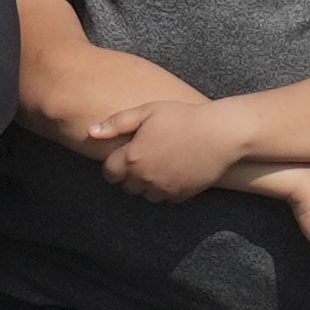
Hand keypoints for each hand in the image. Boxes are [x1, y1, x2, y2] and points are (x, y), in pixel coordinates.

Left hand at [85, 92, 252, 202]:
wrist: (219, 134)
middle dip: (131, 175)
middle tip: (146, 158)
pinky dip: (167, 188)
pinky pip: (166, 198)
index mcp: (132, 157)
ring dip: (148, 184)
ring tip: (161, 164)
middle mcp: (144, 177)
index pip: (109, 172)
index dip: (114, 165)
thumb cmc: (182, 117)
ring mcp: (162, 189)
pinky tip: (176, 171)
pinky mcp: (180, 196)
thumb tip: (91, 132)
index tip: (123, 157)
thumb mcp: (147, 112)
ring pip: (146, 195)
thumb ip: (117, 123)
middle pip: (127, 186)